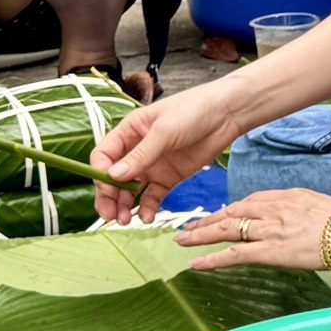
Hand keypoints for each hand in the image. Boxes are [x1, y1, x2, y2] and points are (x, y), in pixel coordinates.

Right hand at [90, 81, 248, 222]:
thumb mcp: (165, 130)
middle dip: (109, 196)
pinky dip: (147, 208)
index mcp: (130, 131)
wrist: (228, 114)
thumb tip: (113, 176)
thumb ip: (141, 155)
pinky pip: (152, 196)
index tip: (108, 189)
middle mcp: (137, 150)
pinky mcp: (169, 178)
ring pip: (130, 190)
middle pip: (113, 177)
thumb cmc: (195, 110)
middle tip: (112, 215)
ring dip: (125, 206)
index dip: (101, 173)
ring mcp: (153, 165)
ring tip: (126, 220)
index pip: (104, 155)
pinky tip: (147, 218)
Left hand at [177, 189, 330, 272]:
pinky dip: (212, 258)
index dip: (229, 210)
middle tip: (188, 226)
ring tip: (183, 240)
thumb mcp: (315, 204)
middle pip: (231, 213)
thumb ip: (298, 209)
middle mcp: (270, 210)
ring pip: (226, 230)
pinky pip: (234, 255)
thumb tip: (292, 218)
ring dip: (201, 235)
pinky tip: (196, 263)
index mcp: (283, 197)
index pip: (248, 202)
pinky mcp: (268, 251)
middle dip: (207, 220)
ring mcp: (267, 229)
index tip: (218, 216)